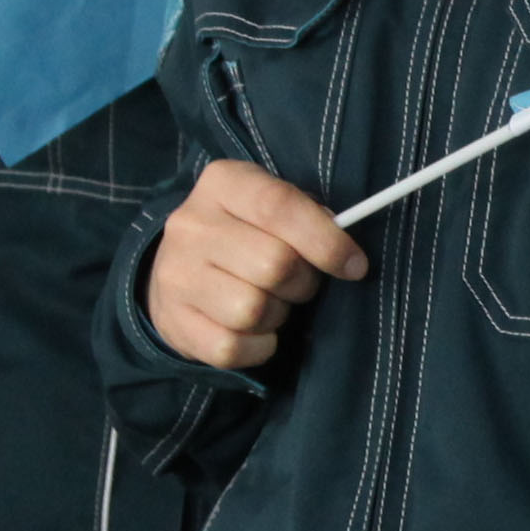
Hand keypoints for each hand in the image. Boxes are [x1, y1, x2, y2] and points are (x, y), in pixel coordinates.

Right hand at [142, 159, 366, 370]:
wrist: (176, 268)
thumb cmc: (242, 232)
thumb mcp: (267, 205)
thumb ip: (305, 215)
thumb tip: (344, 252)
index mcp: (222, 182)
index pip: (279, 206)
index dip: (326, 240)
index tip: (355, 265)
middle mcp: (190, 225)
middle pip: (274, 264)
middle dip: (303, 282)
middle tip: (302, 284)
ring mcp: (176, 275)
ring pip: (252, 310)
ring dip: (278, 315)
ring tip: (272, 302)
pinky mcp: (173, 322)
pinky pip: (231, 348)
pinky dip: (257, 347)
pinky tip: (255, 330)